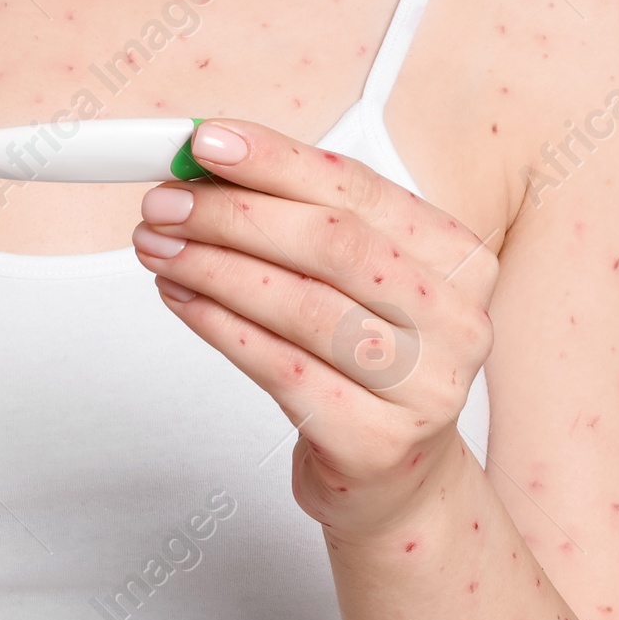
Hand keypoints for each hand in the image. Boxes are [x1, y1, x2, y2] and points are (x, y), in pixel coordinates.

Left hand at [131, 121, 496, 539]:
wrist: (396, 477)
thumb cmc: (367, 361)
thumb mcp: (358, 282)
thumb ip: (302, 220)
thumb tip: (207, 166)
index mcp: (459, 260)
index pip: (358, 190)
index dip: (276, 160)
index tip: (205, 141)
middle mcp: (456, 321)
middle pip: (333, 244)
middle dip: (234, 215)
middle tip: (164, 202)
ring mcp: (423, 388)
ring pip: (302, 306)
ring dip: (214, 268)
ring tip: (159, 247)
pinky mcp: (377, 443)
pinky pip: (280, 369)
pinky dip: (220, 326)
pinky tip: (182, 299)